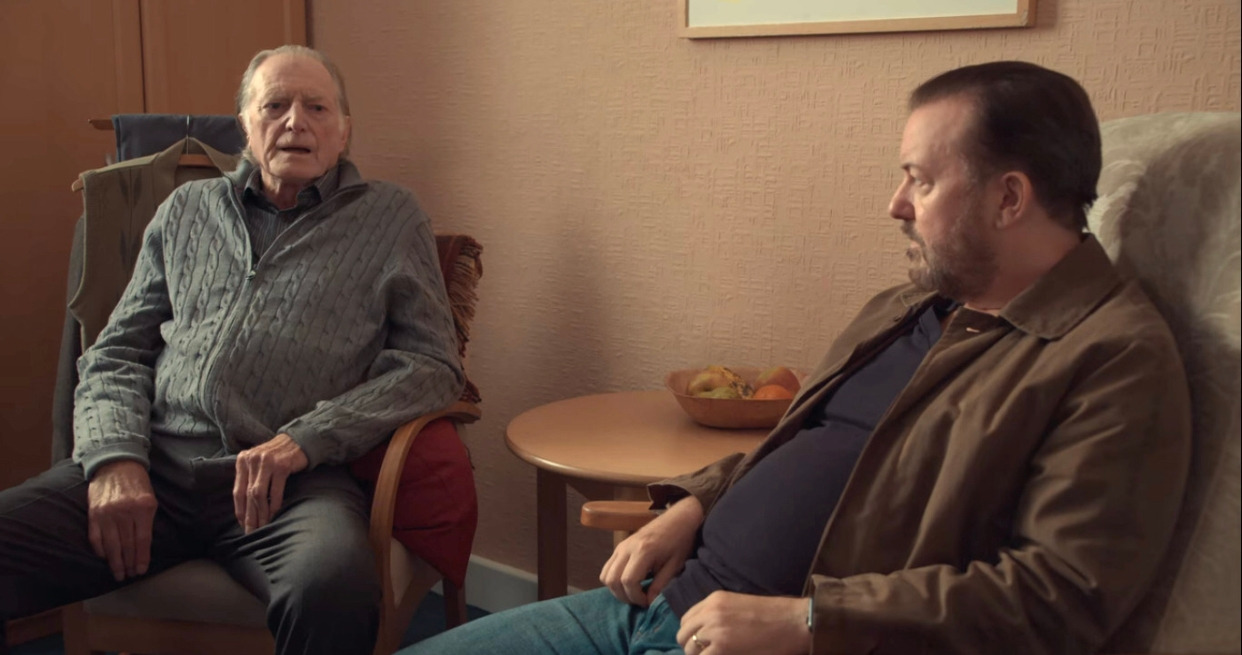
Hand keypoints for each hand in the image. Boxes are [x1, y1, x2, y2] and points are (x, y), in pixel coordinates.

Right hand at [88, 460, 157, 580]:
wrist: (116, 463)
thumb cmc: (137, 482)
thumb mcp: (150, 498)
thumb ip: (147, 520)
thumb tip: (143, 546)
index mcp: (143, 508)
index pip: (142, 540)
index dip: (141, 557)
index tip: (141, 570)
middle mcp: (124, 512)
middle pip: (127, 545)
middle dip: (128, 563)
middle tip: (129, 575)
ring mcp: (107, 513)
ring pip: (111, 545)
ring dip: (115, 562)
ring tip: (118, 573)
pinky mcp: (94, 513)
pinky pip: (96, 537)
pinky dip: (100, 550)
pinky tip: (105, 558)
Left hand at [233, 433, 307, 533]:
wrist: (299, 440)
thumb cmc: (277, 455)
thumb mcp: (258, 463)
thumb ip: (250, 478)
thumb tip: (245, 507)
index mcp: (243, 460)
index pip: (238, 490)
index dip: (240, 510)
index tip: (243, 524)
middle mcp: (252, 460)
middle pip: (248, 494)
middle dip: (250, 516)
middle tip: (251, 531)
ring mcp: (267, 462)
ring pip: (259, 494)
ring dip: (261, 513)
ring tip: (263, 526)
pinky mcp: (282, 465)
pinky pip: (275, 490)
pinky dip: (274, 504)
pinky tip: (274, 514)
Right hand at [599, 495, 703, 605]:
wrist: (678, 519)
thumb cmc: (680, 541)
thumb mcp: (675, 565)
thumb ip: (661, 585)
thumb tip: (649, 602)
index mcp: (643, 551)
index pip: (628, 581)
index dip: (636, 597)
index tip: (648, 602)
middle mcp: (627, 547)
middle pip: (612, 580)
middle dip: (624, 596)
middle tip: (640, 600)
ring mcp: (621, 546)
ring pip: (605, 575)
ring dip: (616, 589)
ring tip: (634, 593)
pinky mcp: (619, 546)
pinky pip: (608, 567)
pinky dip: (614, 579)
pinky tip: (630, 583)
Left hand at [677, 591, 810, 654]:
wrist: (793, 622)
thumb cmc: (775, 615)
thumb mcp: (740, 605)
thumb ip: (720, 615)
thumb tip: (707, 633)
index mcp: (714, 600)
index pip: (687, 619)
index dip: (692, 634)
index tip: (701, 644)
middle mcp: (710, 612)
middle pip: (683, 635)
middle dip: (691, 648)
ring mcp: (714, 630)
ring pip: (689, 649)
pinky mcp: (722, 648)